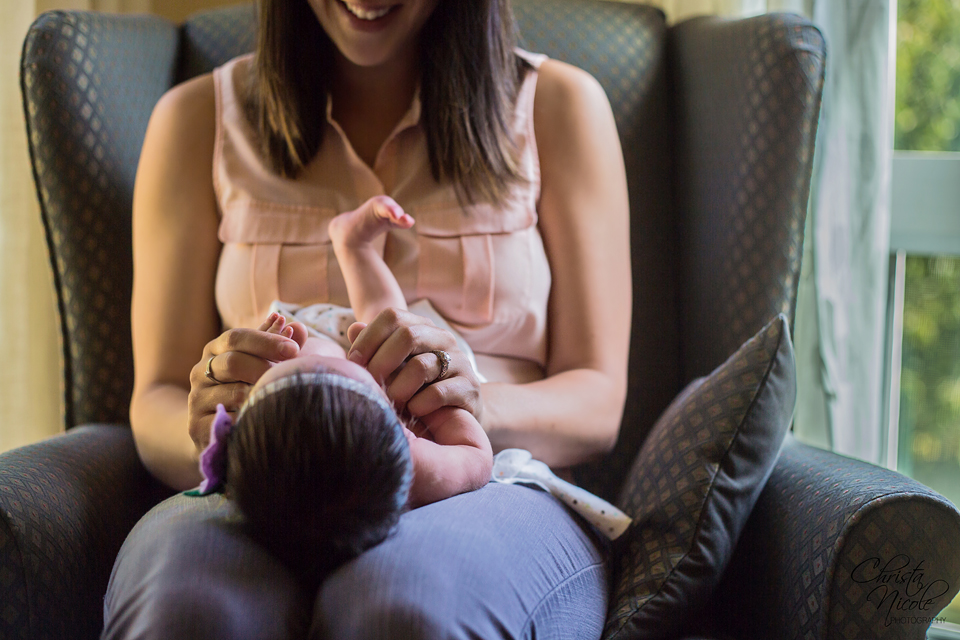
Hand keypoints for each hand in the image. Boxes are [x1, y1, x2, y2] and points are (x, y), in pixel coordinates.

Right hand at [187, 317, 300, 450]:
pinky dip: (251, 419)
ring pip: (236, 394)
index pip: (236, 337)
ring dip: (261, 396)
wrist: (222, 431)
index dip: (266, 341)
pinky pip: (231, 421)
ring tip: (280, 400)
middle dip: (264, 368)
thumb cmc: (248, 389)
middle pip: (233, 362)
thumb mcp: (261, 364)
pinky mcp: (198, 426)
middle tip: (288, 376)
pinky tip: (264, 420)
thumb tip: (296, 326)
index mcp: (215, 349)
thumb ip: (276, 346)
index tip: (293, 349)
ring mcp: (197, 398)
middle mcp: (200, 371)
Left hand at [345, 308, 482, 422]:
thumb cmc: (418, 387)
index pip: (392, 316)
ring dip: (398, 388)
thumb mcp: (394, 366)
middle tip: (370, 384)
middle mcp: (443, 339)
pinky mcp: (469, 387)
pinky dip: (419, 404)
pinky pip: (438, 393)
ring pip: (421, 366)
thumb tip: (353, 328)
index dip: (368, 337)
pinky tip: (413, 411)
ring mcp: (459, 361)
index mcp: (423, 327)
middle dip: (381, 361)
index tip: (354, 362)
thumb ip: (374, 348)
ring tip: (391, 402)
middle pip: (407, 334)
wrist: (459, 414)